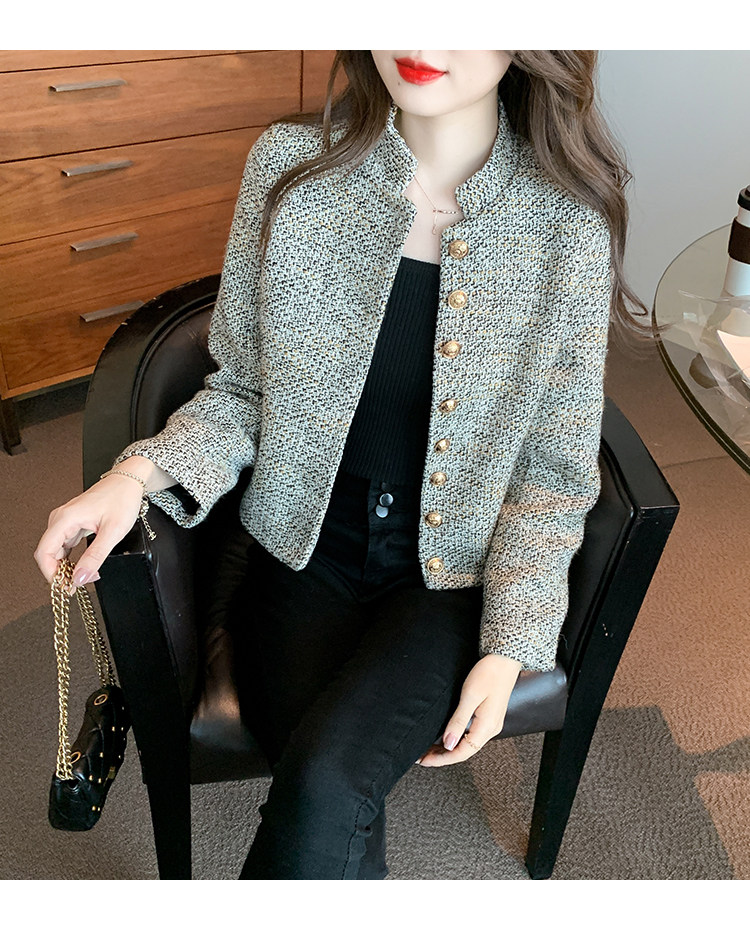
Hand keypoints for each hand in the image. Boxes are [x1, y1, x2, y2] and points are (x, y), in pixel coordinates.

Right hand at [34, 472, 144, 589]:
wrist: (128, 482)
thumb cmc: (122, 499)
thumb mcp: (112, 532)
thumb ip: (95, 556)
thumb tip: (80, 577)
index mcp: (65, 518)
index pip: (44, 552)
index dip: (50, 574)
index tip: (64, 587)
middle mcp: (60, 519)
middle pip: (47, 553)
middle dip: (60, 573)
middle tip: (78, 585)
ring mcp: (65, 521)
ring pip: (56, 551)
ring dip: (66, 567)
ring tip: (83, 577)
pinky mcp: (72, 524)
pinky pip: (64, 546)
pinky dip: (71, 559)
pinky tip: (82, 567)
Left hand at [416, 654, 521, 766]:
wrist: (505, 659)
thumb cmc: (489, 673)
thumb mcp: (469, 696)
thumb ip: (458, 721)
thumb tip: (448, 744)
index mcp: (487, 727)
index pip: (462, 753)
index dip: (442, 759)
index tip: (425, 760)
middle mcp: (491, 729)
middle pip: (464, 751)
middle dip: (443, 756)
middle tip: (422, 756)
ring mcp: (491, 723)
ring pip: (468, 744)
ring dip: (449, 748)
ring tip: (430, 748)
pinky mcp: (489, 716)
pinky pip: (471, 735)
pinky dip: (457, 739)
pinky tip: (446, 736)